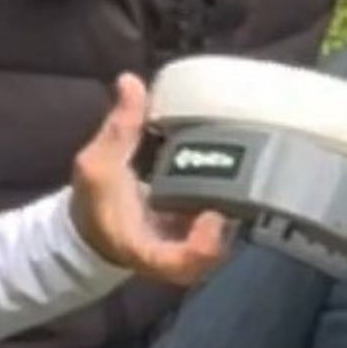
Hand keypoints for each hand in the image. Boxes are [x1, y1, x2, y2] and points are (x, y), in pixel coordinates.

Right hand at [70, 73, 226, 284]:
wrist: (97, 223)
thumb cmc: (96, 202)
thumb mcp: (97, 165)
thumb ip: (119, 129)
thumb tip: (131, 83)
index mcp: (147, 252)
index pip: (182, 264)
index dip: (202, 247)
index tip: (212, 216)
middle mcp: (175, 259)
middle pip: (214, 258)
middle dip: (230, 225)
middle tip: (243, 185)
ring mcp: (191, 250)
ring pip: (225, 242)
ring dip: (240, 211)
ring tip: (251, 173)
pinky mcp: (200, 237)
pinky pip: (225, 228)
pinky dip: (237, 204)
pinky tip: (246, 172)